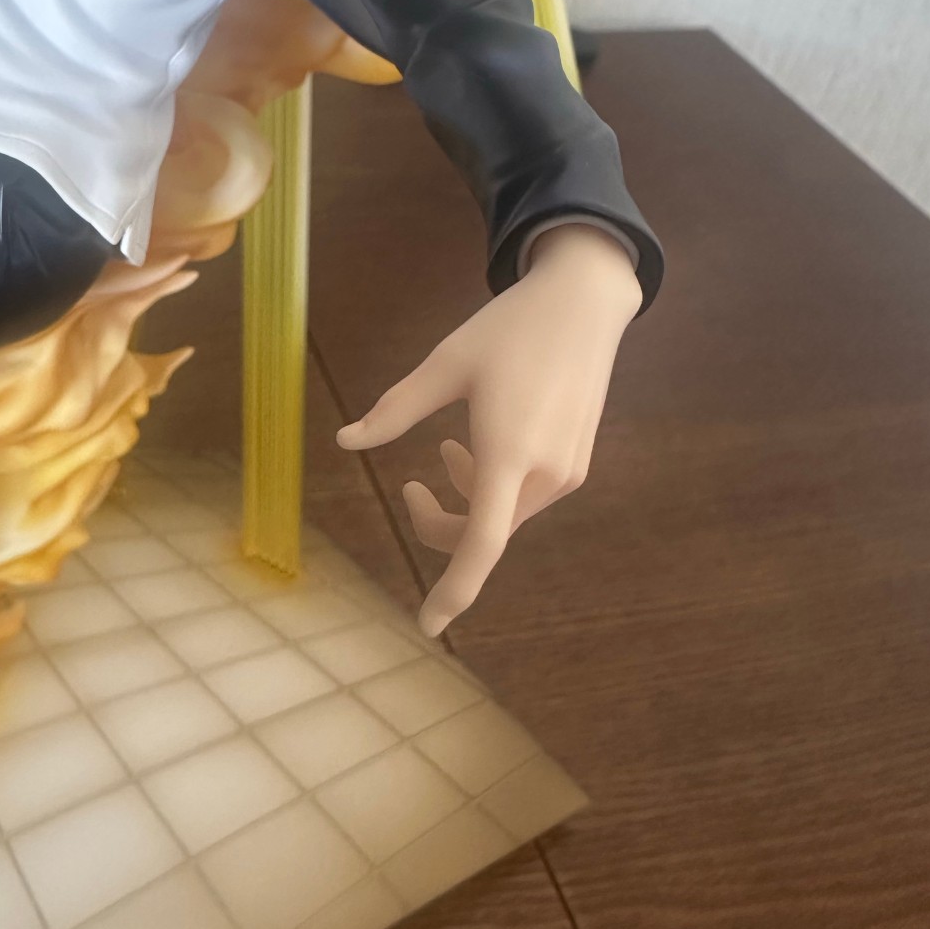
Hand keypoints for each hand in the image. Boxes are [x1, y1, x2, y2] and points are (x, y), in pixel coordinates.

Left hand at [336, 224, 642, 637]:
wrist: (585, 303)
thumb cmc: (509, 328)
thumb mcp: (445, 364)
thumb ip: (395, 410)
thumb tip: (344, 442)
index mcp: (510, 453)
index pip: (480, 544)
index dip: (453, 590)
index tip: (426, 626)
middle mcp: (546, 474)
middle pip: (482, 534)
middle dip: (441, 524)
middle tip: (409, 486)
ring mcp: (568, 473)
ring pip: (503, 517)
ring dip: (467, 499)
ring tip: (445, 450)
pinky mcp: (578, 464)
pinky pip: (525, 497)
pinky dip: (494, 486)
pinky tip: (482, 444)